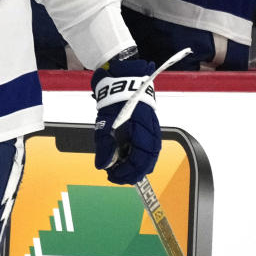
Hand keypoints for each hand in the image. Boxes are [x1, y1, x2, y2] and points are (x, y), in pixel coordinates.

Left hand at [92, 58, 160, 184]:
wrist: (122, 77)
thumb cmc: (113, 97)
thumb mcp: (104, 121)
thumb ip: (104, 144)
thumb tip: (103, 165)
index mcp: (141, 127)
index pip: (141, 157)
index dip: (129, 170)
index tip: (115, 177)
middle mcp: (151, 128)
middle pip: (148, 158)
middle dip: (134, 171)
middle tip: (118, 178)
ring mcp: (152, 126)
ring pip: (150, 153)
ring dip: (137, 165)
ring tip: (122, 172)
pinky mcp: (149, 125)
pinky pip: (148, 145)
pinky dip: (139, 155)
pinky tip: (128, 159)